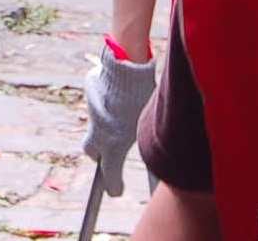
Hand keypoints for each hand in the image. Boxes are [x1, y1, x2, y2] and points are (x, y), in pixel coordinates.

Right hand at [83, 42, 156, 197]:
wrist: (125, 67)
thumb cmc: (143, 96)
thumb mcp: (153, 123)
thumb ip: (152, 138)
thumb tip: (167, 156)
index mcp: (113, 144)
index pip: (110, 174)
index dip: (114, 186)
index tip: (117, 192)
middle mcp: (99, 130)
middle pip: (92, 150)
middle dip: (99, 153)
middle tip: (110, 151)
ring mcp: (92, 110)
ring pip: (95, 123)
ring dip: (105, 122)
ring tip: (122, 112)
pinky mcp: (91, 90)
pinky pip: (97, 97)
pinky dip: (106, 99)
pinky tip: (119, 91)